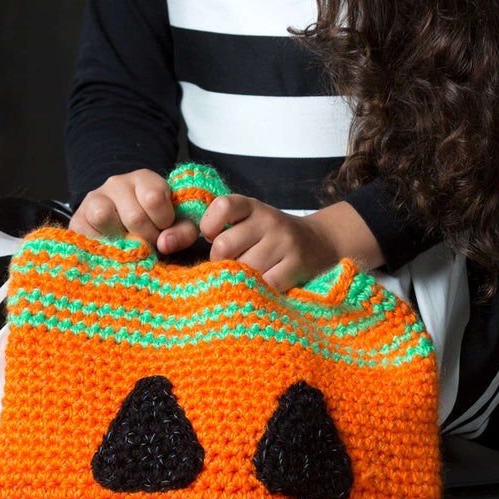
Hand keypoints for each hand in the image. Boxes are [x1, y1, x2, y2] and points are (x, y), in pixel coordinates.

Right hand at [69, 169, 198, 255]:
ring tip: (129, 245)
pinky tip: (113, 248)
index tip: (163, 228)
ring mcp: (94, 198)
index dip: (163, 221)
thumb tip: (165, 243)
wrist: (121, 233)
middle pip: (133, 215)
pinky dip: (103, 246)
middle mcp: (117, 183)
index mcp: (144, 179)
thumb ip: (182, 232)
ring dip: (121, 240)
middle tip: (147, 243)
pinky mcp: (78, 219)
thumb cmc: (153, 228)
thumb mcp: (175, 227)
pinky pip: (87, 232)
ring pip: (104, 215)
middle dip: (146, 238)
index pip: (154, 197)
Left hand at [199, 197, 384, 292]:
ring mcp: (284, 243)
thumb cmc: (272, 238)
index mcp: (252, 207)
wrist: (320, 244)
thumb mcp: (251, 221)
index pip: (221, 207)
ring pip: (243, 269)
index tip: (211, 238)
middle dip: (219, 263)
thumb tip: (178, 247)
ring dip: (238, 280)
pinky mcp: (295, 266)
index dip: (209, 226)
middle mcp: (269, 221)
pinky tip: (259, 290)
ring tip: (246, 279)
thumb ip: (224, 228)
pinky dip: (257, 292)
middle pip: (225, 246)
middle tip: (228, 267)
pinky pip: (263, 285)